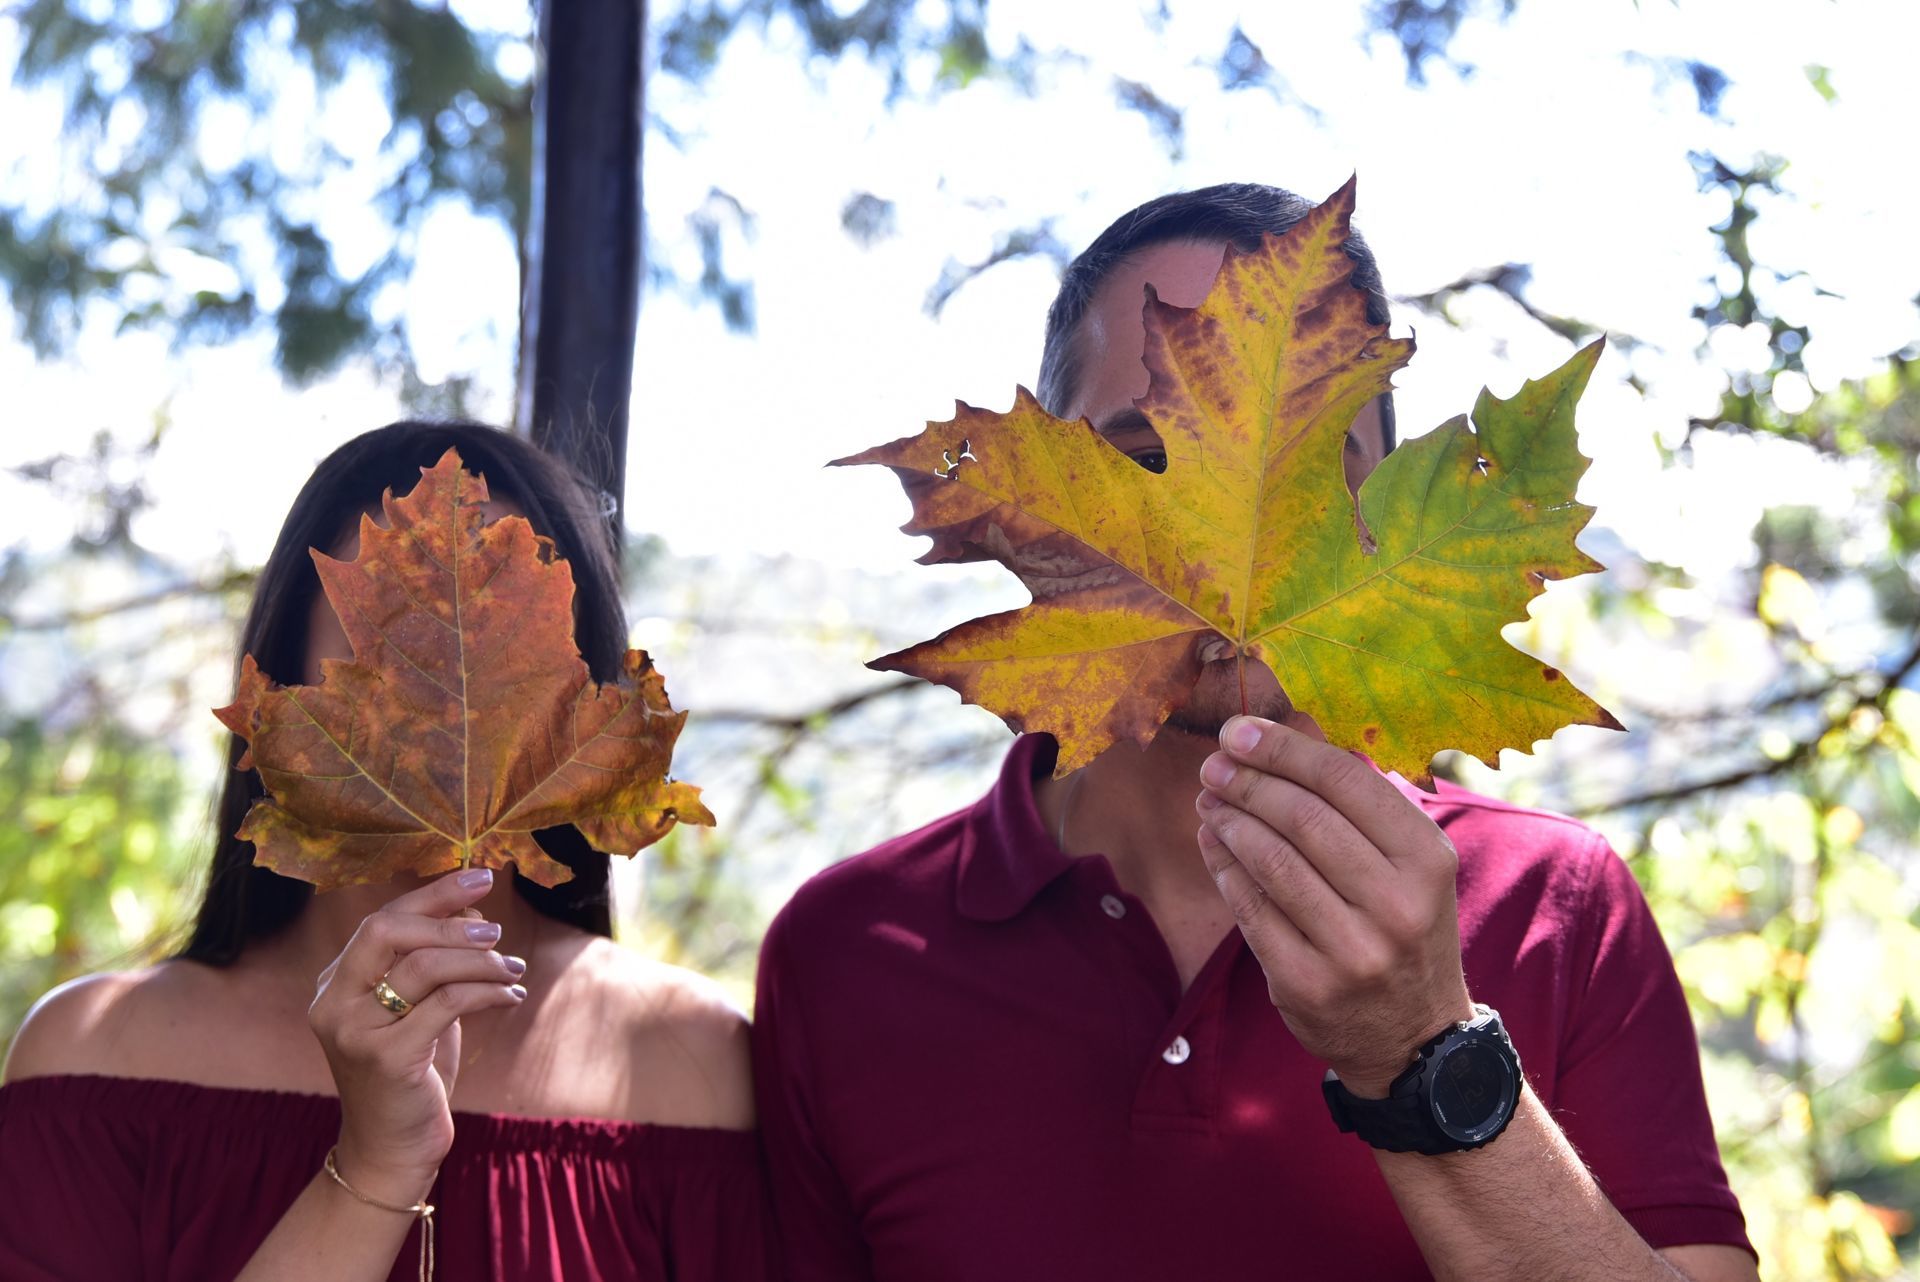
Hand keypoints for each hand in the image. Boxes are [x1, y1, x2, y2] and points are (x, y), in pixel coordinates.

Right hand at [307, 868, 526, 1202]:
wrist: (393, 1148)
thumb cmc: (413, 1071)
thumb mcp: (420, 1008)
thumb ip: (435, 959)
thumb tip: (473, 908)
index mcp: (335, 982)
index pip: (382, 918)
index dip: (433, 893)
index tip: (482, 877)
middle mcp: (333, 1002)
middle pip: (388, 930)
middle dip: (449, 920)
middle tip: (497, 931)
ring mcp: (355, 1031)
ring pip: (424, 967)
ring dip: (480, 961)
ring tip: (513, 970)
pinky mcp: (386, 1059)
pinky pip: (447, 1004)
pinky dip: (487, 992)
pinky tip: (510, 997)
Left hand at [1194, 716, 1472, 1098]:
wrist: (1414, 1038)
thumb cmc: (1402, 928)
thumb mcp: (1411, 867)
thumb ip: (1360, 807)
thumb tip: (1281, 740)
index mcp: (1427, 860)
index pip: (1344, 781)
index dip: (1283, 748)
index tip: (1239, 730)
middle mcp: (1397, 904)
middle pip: (1301, 817)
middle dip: (1247, 781)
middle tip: (1213, 765)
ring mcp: (1352, 949)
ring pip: (1271, 861)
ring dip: (1228, 821)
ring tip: (1208, 799)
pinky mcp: (1306, 983)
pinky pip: (1250, 910)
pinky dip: (1224, 868)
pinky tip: (1212, 843)